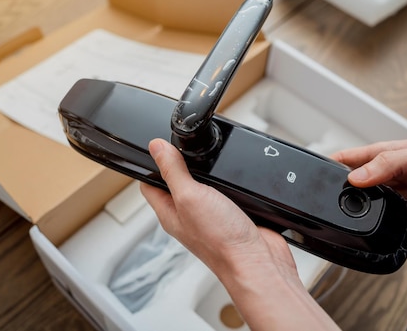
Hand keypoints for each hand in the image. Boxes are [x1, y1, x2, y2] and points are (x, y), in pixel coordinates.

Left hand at [140, 139, 294, 278]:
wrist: (257, 260)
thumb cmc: (221, 241)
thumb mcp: (190, 196)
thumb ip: (173, 171)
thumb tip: (156, 147)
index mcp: (170, 212)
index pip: (150, 183)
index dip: (152, 163)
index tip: (160, 145)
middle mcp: (189, 215)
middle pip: (178, 182)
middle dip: (182, 163)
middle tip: (186, 147)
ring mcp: (212, 216)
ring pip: (204, 186)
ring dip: (208, 172)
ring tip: (209, 157)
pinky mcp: (234, 215)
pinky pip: (227, 193)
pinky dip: (231, 182)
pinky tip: (233, 175)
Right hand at [332, 137, 406, 231]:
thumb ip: (389, 164)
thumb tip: (356, 177)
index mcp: (392, 155)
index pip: (353, 159)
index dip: (333, 165)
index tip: (314, 174)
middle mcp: (394, 176)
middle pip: (358, 184)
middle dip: (341, 192)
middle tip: (326, 203)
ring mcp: (404, 198)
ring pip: (371, 206)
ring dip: (359, 212)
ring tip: (344, 220)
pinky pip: (390, 225)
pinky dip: (380, 229)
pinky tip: (373, 233)